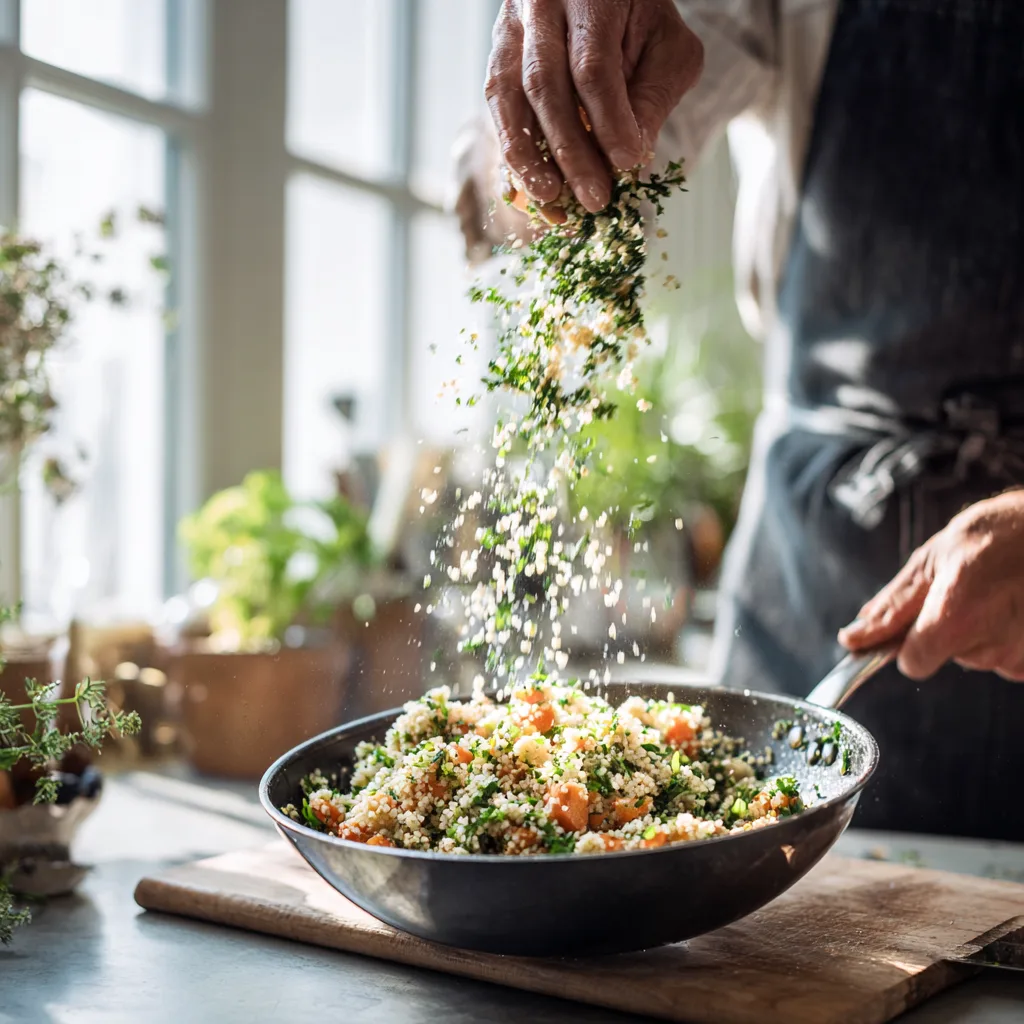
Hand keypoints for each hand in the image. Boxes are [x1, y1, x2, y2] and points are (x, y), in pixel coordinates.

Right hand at [485, 0, 702, 213]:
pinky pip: (497, 107)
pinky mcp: (498, 56)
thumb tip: (631, 158)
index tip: (626, 163)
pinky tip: (530, 183)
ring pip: (507, 98)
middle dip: (569, 150)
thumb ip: (654, 97)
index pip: (592, 66)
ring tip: (550, 197)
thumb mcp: (667, 49)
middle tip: (593, 196)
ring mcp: (511, 30)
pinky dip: (513, 148)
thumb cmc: (641, 20)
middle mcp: (540, 7)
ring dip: (528, 156)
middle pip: (544, 85)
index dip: (607, 120)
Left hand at [838, 491, 1023, 680]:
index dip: (908, 644)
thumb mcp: (937, 555)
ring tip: (999, 590)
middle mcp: (989, 644)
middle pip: (947, 654)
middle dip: (948, 626)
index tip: (911, 627)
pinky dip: (1007, 634)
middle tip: (969, 588)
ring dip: (981, 628)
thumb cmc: (1004, 533)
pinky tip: (1017, 604)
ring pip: (978, 654)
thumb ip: (896, 602)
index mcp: (955, 617)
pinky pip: (1007, 655)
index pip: (913, 663)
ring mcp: (1019, 655)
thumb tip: (858, 633)